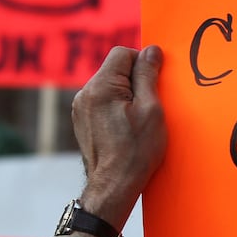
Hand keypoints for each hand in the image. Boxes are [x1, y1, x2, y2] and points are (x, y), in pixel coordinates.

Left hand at [71, 45, 166, 229]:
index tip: (156, 82)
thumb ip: (148, 76)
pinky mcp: (82, 122)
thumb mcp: (151, 109)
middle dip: (135, 81)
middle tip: (150, 105)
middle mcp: (85, 94)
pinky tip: (127, 128)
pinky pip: (103, 103)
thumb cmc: (135, 151)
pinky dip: (117, 109)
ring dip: (127, 96)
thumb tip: (152, 50)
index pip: (122, 54)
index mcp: (101, 86)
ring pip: (110, 87)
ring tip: (139, 121)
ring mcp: (81, 109)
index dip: (143, 62)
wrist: (113, 186)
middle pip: (115, 70)